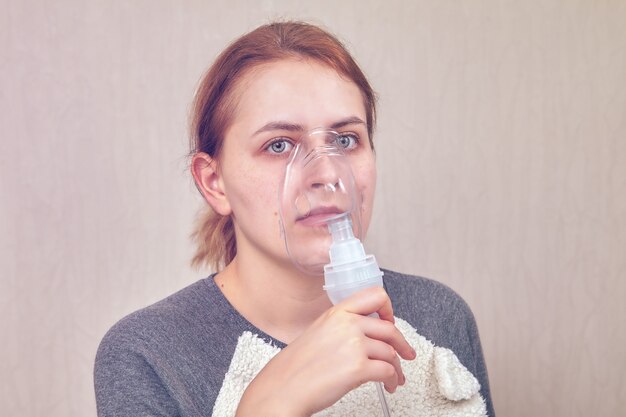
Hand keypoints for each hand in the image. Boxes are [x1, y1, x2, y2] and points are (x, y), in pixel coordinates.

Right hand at [235, 287, 416, 415]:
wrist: (283, 387)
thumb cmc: (296, 366)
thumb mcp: (319, 332)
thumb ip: (343, 328)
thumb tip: (368, 336)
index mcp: (337, 312)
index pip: (374, 295)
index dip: (389, 308)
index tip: (391, 320)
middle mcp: (347, 324)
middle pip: (389, 328)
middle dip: (402, 344)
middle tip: (407, 353)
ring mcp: (354, 345)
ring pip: (391, 352)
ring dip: (397, 367)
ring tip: (395, 378)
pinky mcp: (358, 368)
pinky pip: (388, 370)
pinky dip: (392, 379)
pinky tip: (388, 385)